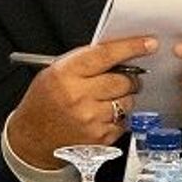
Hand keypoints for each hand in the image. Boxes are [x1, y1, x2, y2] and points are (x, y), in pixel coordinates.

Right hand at [6, 36, 155, 167]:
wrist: (32, 137)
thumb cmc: (44, 101)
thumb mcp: (55, 72)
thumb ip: (85, 61)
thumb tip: (120, 53)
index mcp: (66, 75)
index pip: (106, 55)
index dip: (131, 47)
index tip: (149, 43)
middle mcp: (79, 97)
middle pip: (124, 81)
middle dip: (130, 78)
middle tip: (124, 79)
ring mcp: (90, 120)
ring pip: (127, 102)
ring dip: (123, 99)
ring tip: (104, 100)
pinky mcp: (99, 138)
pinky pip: (124, 122)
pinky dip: (118, 117)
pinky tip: (101, 116)